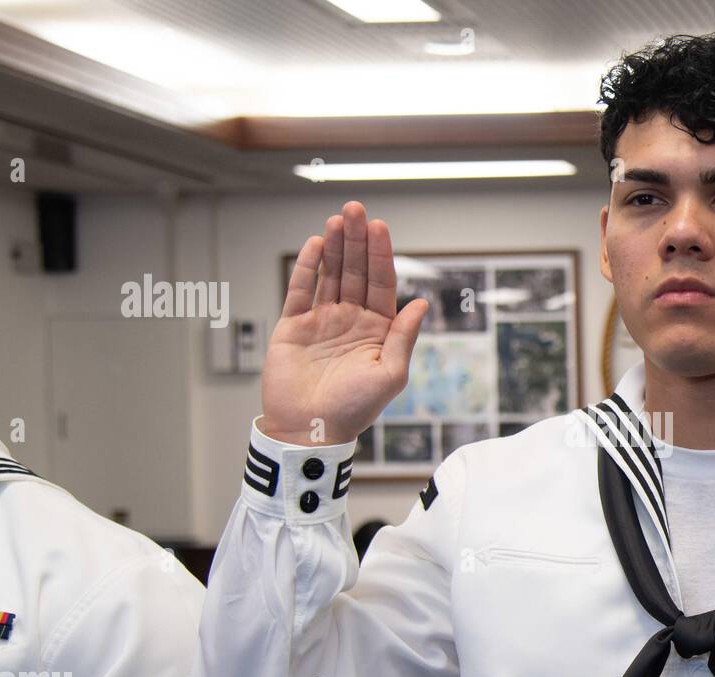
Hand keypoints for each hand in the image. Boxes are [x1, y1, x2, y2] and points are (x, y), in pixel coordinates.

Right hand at [259, 201, 427, 444]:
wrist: (310, 430)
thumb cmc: (353, 410)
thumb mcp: (389, 375)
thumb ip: (403, 338)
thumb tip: (421, 305)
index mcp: (377, 331)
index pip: (381, 283)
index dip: (381, 255)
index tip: (379, 227)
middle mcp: (351, 321)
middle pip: (355, 272)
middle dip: (357, 240)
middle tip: (355, 209)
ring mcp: (322, 321)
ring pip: (329, 275)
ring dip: (334, 246)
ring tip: (338, 219)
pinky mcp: (294, 326)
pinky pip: (301, 290)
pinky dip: (307, 267)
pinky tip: (314, 244)